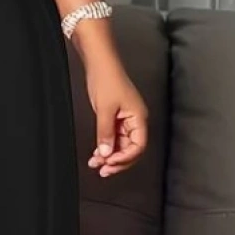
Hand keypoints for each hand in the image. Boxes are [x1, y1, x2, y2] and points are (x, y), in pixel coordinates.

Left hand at [84, 60, 148, 177]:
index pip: (138, 146)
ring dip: (109, 156)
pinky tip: (96, 155)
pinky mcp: (115, 119)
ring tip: (95, 164)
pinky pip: (113, 139)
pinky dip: (105, 148)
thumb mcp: (105, 109)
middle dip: (117, 161)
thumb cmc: (107, 80)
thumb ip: (105, 133)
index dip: (126, 158)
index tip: (110, 163)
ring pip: (121, 146)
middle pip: (131, 149)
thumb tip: (105, 153)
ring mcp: (125, 121)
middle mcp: (135, 121)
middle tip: (103, 170)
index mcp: (139, 118)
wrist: (100, 64)